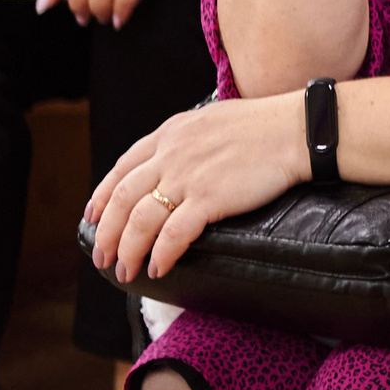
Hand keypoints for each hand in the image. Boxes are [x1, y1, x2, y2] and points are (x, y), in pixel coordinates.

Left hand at [87, 90, 305, 282]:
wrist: (296, 130)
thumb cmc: (264, 125)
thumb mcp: (212, 119)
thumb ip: (187, 138)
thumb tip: (176, 159)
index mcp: (171, 133)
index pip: (123, 167)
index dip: (103, 195)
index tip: (94, 215)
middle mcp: (172, 154)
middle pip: (123, 198)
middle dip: (106, 231)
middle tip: (102, 256)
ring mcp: (188, 176)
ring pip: (141, 220)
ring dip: (127, 250)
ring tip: (125, 270)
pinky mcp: (209, 198)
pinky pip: (173, 234)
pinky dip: (161, 254)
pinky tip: (158, 268)